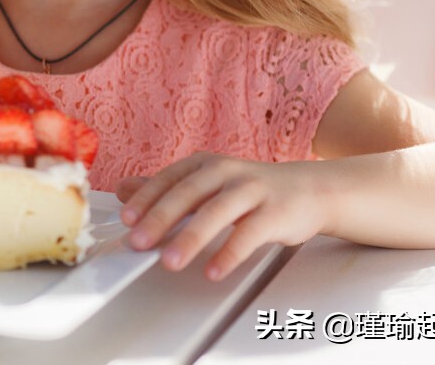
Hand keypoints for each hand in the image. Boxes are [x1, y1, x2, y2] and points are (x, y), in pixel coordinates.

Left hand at [116, 152, 325, 280]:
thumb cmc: (253, 190)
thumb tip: (124, 189)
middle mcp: (227, 172)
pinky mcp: (276, 212)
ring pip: (217, 212)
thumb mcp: (207, 183)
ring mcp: (253, 190)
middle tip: (138, 243)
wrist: (311, 189)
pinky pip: (250, 234)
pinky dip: (230, 253)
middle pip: (188, 193)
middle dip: (160, 219)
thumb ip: (167, 189)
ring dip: (191, 238)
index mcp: (206, 164)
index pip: (169, 179)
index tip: (126, 220)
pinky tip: (213, 271)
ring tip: (170, 261)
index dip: (146, 199)